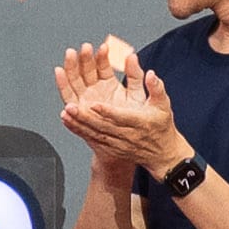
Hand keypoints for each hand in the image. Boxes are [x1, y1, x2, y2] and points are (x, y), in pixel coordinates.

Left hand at [51, 36, 182, 176]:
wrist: (161, 154)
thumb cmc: (161, 126)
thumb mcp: (163, 105)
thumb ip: (156, 88)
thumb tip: (150, 73)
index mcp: (140, 122)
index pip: (121, 117)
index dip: (107, 111)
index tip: (94, 104)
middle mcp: (126, 134)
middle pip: (103, 126)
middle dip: (85, 117)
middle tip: (71, 107)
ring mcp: (117, 143)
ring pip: (94, 133)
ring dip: (78, 123)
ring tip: (65, 112)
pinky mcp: (110, 147)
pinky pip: (91, 138)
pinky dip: (78, 129)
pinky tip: (66, 120)